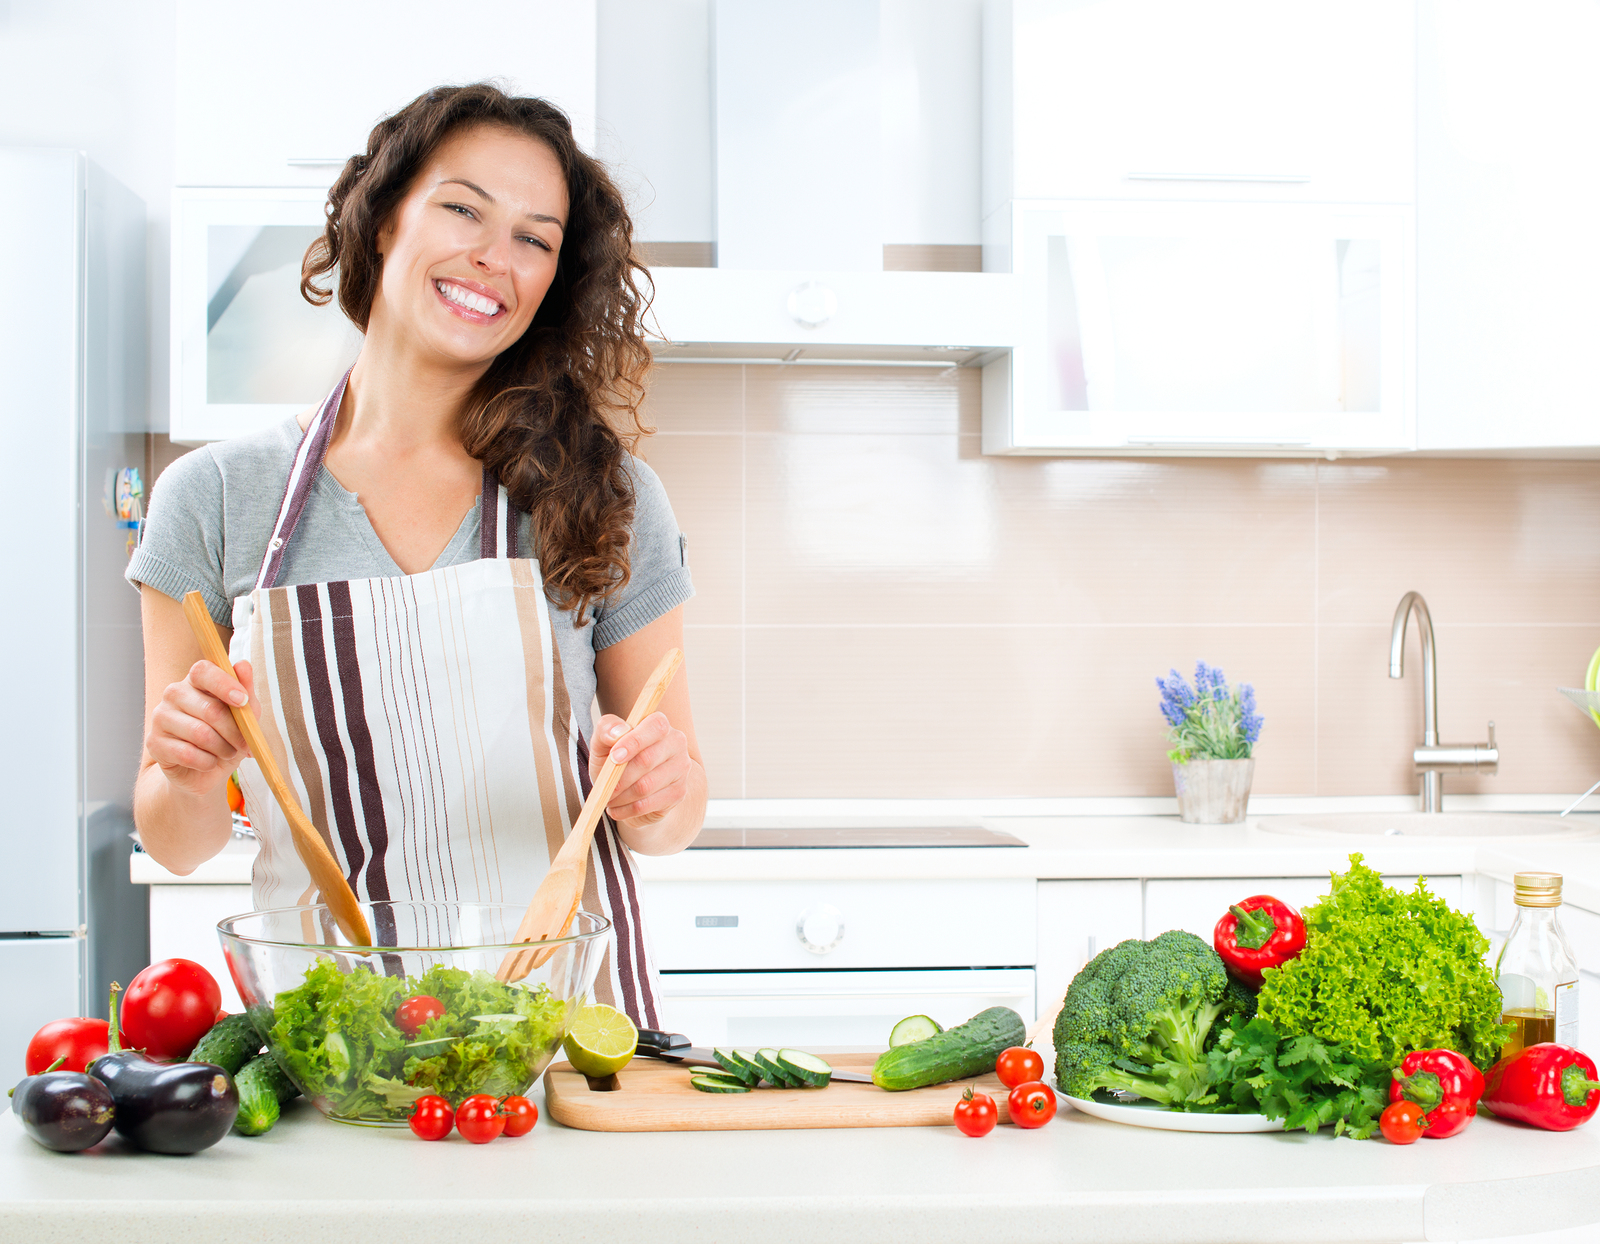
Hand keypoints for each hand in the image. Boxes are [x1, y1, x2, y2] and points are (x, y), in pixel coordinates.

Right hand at [144, 659, 257, 798]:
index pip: (203, 671)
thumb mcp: (245, 715)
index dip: (224, 684)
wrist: (203, 770)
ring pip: (201, 734)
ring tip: (227, 753)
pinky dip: (207, 762)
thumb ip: (246, 691)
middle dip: (235, 732)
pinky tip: (209, 762)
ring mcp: (160, 717)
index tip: (243, 701)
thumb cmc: (226, 736)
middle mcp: (174, 693)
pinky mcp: (154, 742)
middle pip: (210, 709)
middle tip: (243, 743)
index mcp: (196, 681)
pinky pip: (188, 754)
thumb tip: (243, 665)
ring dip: (223, 749)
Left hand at [589, 710, 690, 829]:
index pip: (655, 727)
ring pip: (645, 786)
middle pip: (647, 760)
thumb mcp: (604, 742)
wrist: (633, 787)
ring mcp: (681, 768)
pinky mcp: (678, 792)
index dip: (633, 742)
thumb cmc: (616, 759)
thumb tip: (617, 733)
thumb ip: (606, 729)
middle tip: (603, 786)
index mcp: (659, 724)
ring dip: (620, 796)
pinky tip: (617, 808)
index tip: (613, 758)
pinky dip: (626, 809)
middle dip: (619, 777)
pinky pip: (647, 804)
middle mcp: (676, 742)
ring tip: (608, 798)